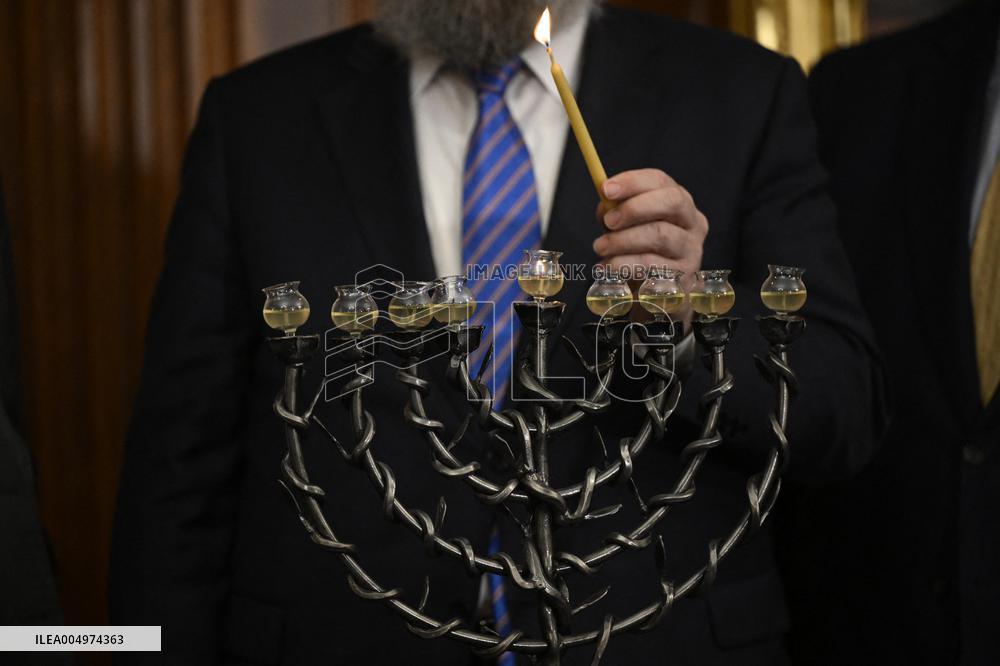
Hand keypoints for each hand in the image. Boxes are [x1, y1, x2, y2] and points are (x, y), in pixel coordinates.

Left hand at [593, 169, 707, 328]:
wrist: (656, 296)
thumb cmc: (640, 253)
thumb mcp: (626, 228)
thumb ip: (615, 213)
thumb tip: (605, 206)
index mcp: (678, 202)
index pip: (660, 181)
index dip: (633, 182)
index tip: (606, 189)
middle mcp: (693, 222)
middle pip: (671, 202)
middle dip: (634, 208)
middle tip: (608, 222)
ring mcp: (692, 249)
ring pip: (660, 235)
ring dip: (623, 240)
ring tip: (600, 248)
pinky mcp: (685, 276)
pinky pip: (653, 266)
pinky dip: (625, 265)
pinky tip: (607, 269)